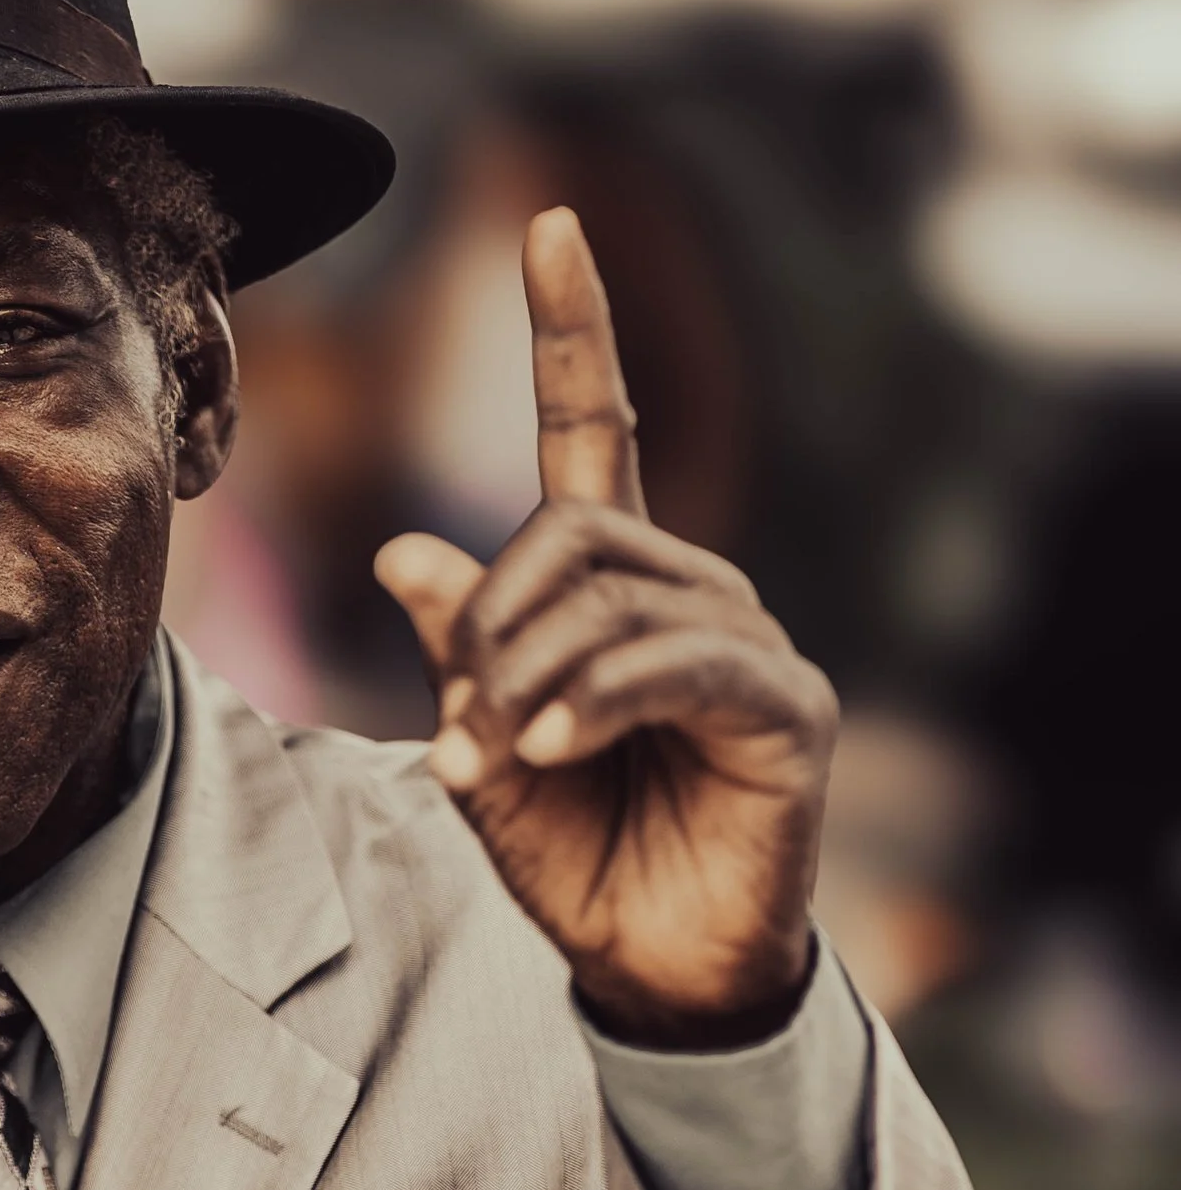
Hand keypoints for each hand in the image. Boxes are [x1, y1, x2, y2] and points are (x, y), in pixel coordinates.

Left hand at [373, 208, 835, 1045]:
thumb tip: (405, 551)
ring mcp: (746, 641)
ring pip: (614, 599)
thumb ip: (457, 655)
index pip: (595, 427)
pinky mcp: (784, 707)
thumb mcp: (485, 748)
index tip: (549, 223)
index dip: (573, 327)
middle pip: (572, 532)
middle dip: (493, 624)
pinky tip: (555, 750)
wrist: (652, 967)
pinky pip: (675, 665)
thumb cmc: (576, 851)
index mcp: (610, 582)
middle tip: (466, 722)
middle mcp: (689, 589)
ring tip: (510, 756)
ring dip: (533, 680)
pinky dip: (597, 701)